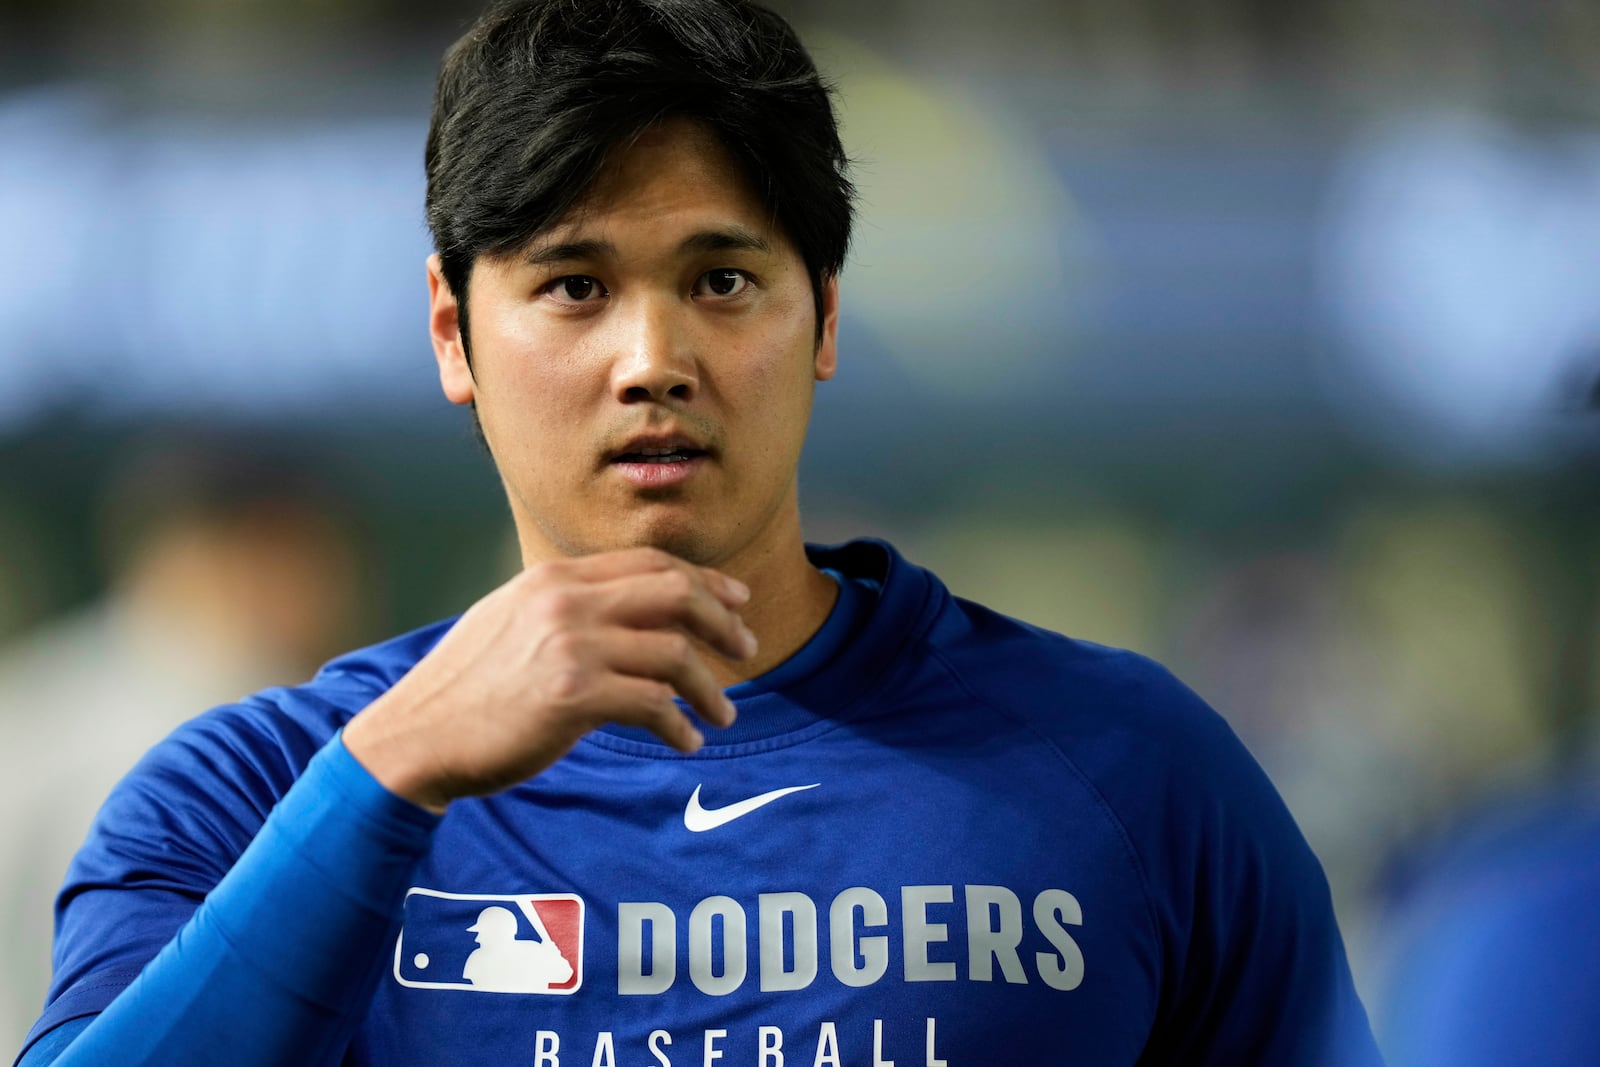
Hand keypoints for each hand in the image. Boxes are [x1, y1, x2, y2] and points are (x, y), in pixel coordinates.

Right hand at [341, 547, 755, 812]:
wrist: (415, 738)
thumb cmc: (466, 690)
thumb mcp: (511, 622)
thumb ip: (566, 608)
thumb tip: (625, 612)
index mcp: (555, 578)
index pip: (650, 563)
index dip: (703, 580)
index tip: (735, 601)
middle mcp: (566, 601)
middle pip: (675, 592)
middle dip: (723, 620)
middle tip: (747, 650)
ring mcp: (570, 645)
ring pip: (675, 652)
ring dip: (709, 688)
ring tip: (723, 716)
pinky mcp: (573, 696)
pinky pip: (654, 704)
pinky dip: (678, 725)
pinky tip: (684, 741)